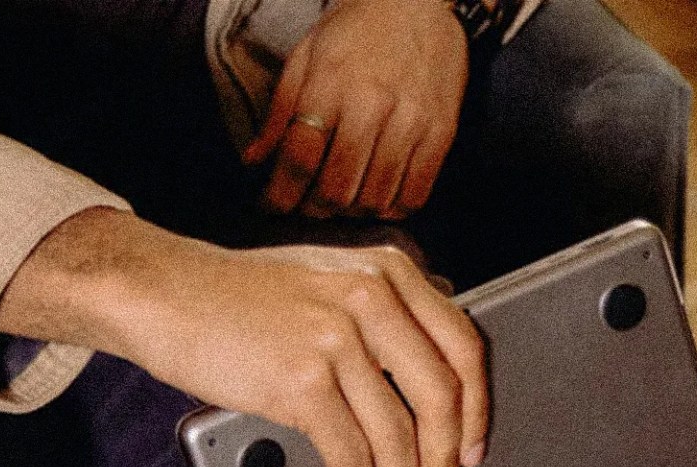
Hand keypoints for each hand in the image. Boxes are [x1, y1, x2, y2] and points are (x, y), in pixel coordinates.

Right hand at [0, 210, 487, 466]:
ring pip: (397, 432)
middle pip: (441, 394)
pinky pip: (351, 452)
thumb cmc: (235, 294)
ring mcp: (337, 338)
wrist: (166, 294)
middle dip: (448, 458)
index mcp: (388, 271)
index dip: (477, 407)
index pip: (462, 345)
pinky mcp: (302, 380)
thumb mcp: (326, 277)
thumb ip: (379, 310)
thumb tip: (426, 370)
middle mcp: (371, 297)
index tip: (474, 444)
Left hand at [243, 0, 468, 219]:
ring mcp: (412, 122)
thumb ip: (280, 109)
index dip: (279, 195)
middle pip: (336, 189)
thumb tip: (255, 161)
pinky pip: (413, 196)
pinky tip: (375, 199)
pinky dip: (389, 210)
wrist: (422, 1)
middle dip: (313, 210)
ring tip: (340, 202)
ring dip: (349, 214)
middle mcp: (373, 106)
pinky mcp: (442, 133)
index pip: (299, 158)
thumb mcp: (307, 55)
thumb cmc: (357, 29)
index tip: (271, 206)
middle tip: (306, 205)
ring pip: (373, 200)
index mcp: (331, 84)